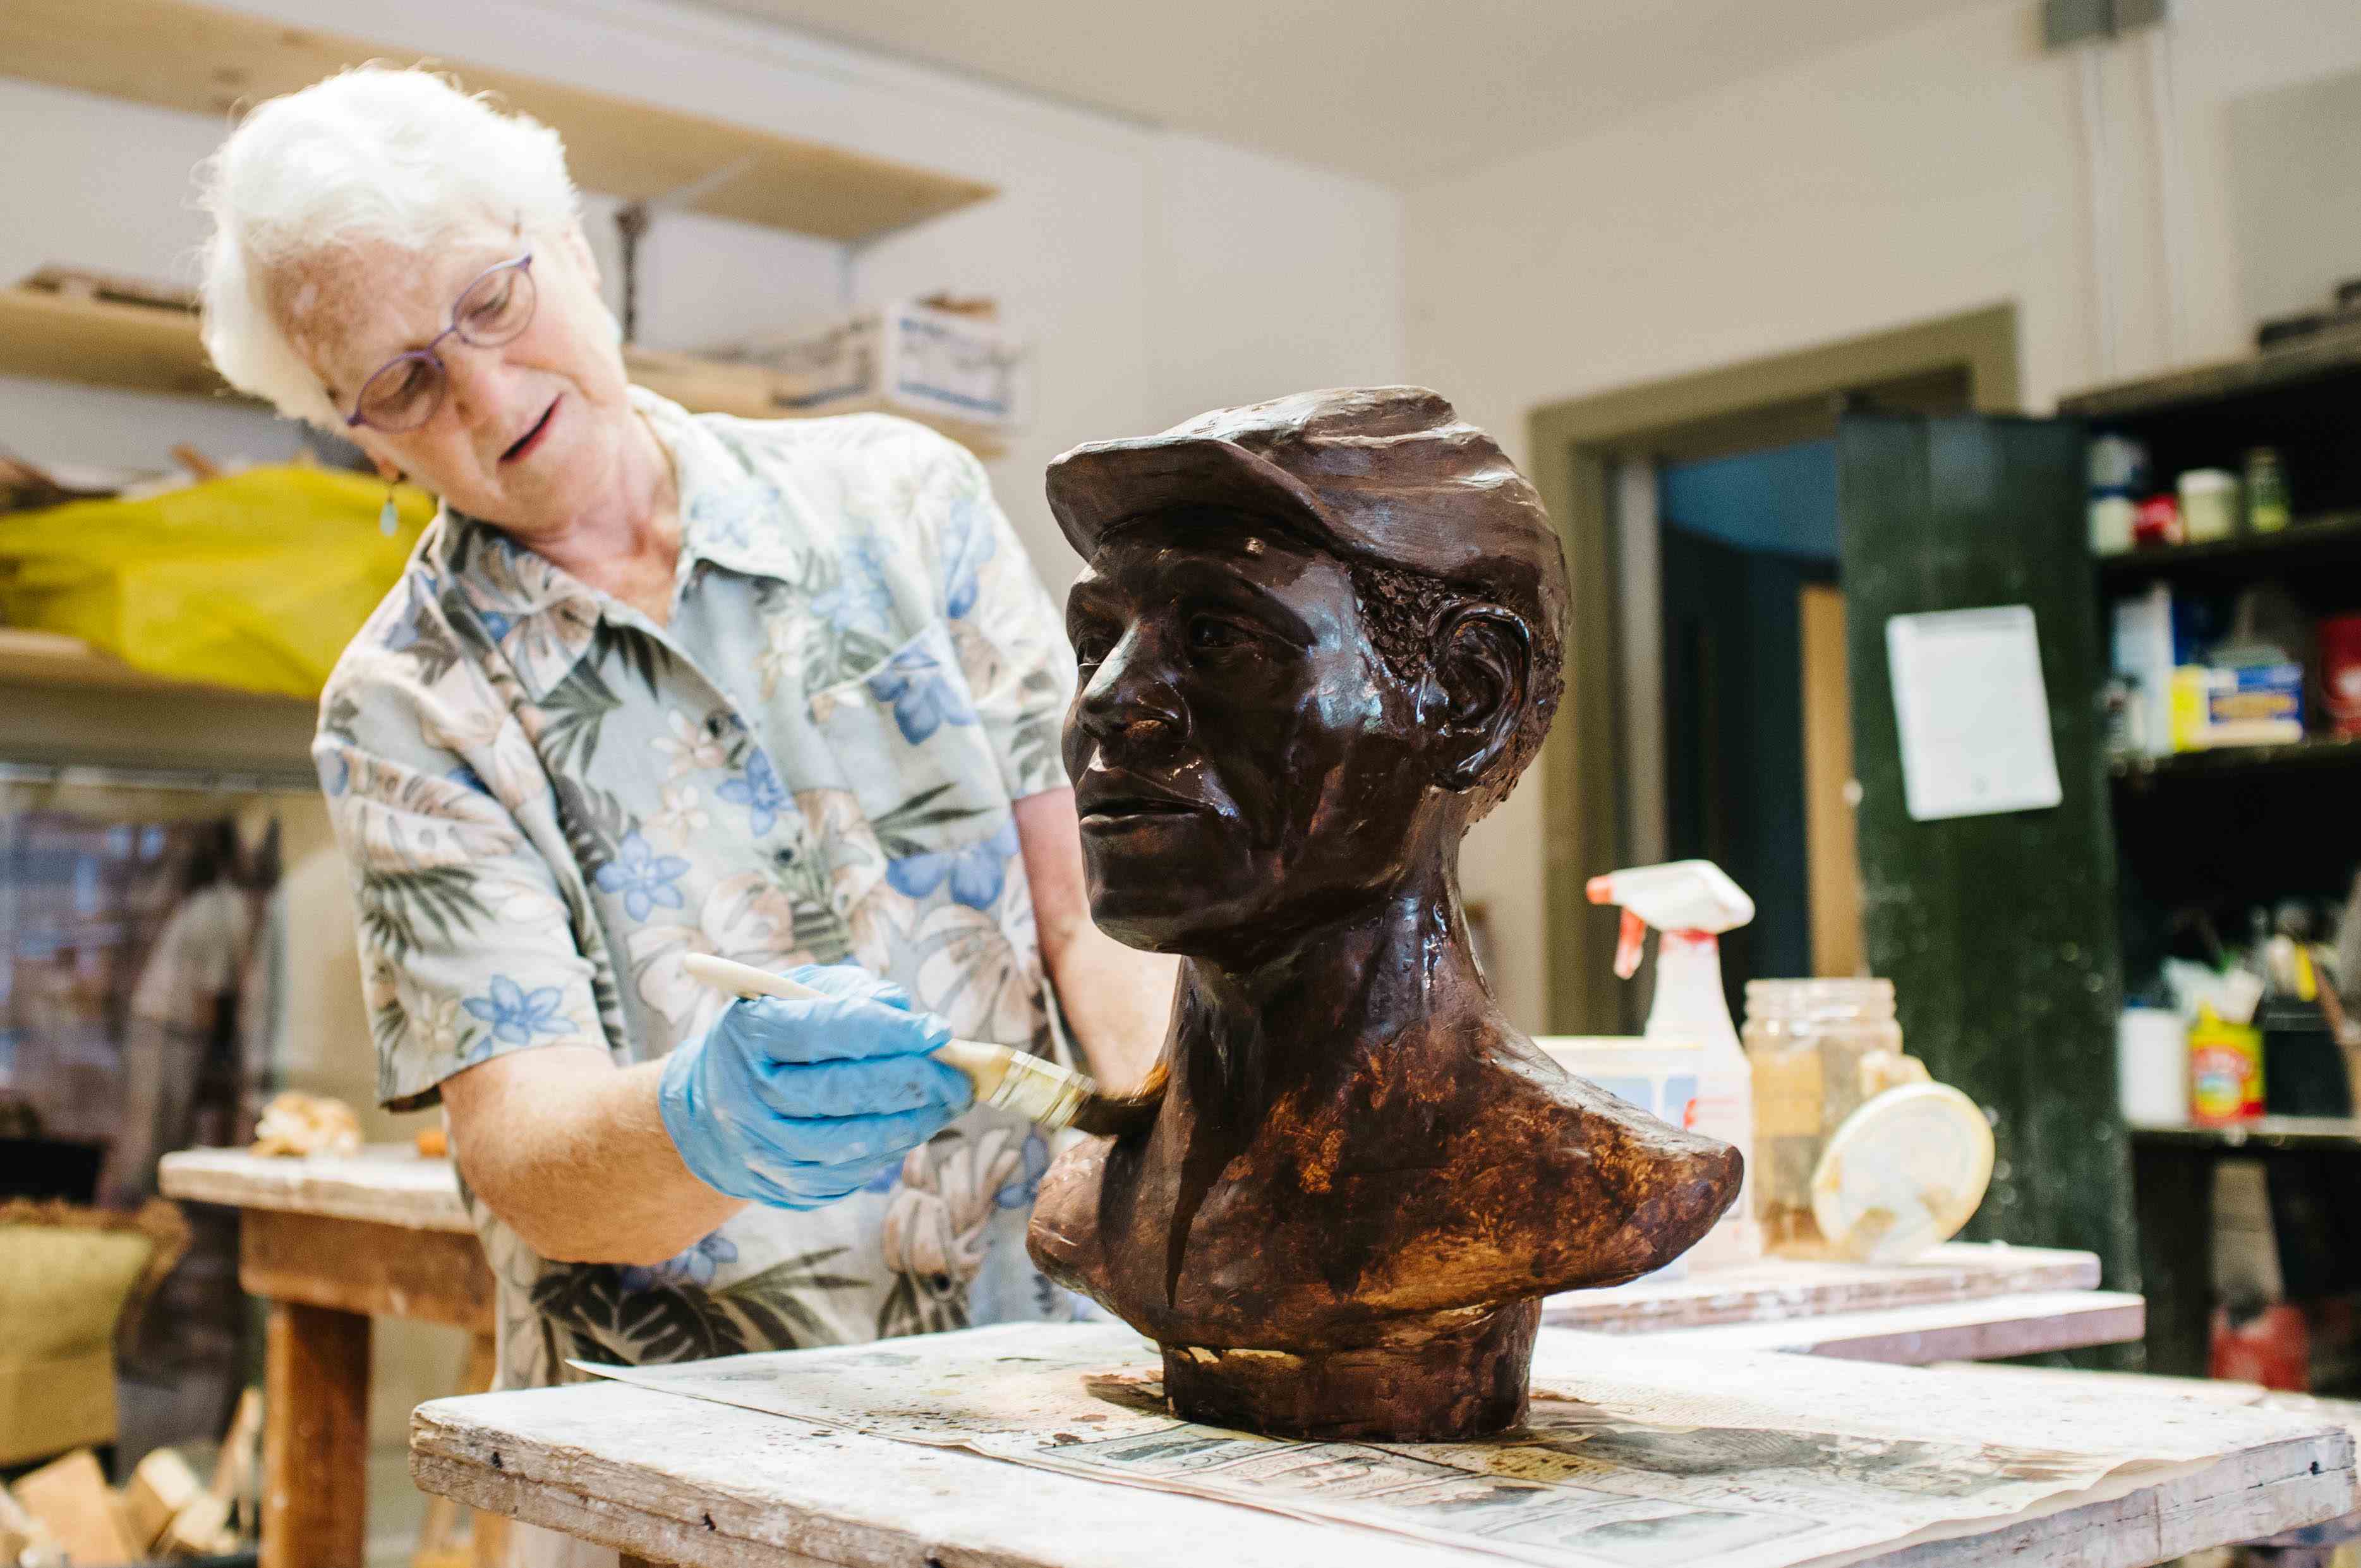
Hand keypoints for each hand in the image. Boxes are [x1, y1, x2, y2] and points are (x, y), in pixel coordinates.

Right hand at [658, 964, 972, 1208]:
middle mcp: (751, 1097)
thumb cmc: (771, 1039)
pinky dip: (893, 1147)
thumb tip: (909, 1017)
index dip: (891, 1032)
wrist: (711, 1113)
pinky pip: (855, 1171)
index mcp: (752, 1035)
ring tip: (951, 1099)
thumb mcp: (796, 997)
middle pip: (845, 1091)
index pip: (829, 1030)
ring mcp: (766, 1150)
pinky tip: (915, 1124)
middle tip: (960, 1074)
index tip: (939, 1031)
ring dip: (915, 1121)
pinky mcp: (788, 1187)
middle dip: (916, 1081)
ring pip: (855, 1140)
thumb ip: (852, 995)